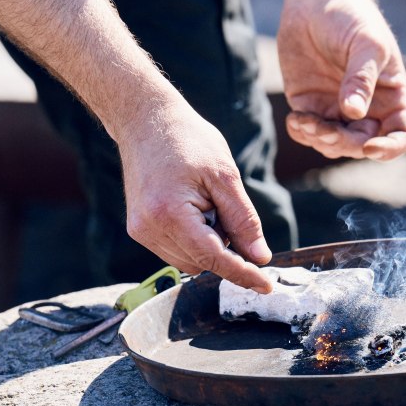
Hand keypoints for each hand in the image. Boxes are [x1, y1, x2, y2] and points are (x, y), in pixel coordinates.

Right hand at [114, 94, 274, 293]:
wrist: (145, 119)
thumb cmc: (188, 139)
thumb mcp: (225, 176)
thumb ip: (243, 221)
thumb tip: (260, 258)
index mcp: (170, 213)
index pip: (214, 258)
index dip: (243, 274)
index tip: (266, 286)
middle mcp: (149, 228)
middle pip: (203, 262)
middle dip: (224, 247)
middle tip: (224, 207)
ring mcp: (140, 230)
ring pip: (190, 261)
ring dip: (209, 244)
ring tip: (205, 203)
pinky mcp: (138, 229)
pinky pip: (176, 250)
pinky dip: (194, 239)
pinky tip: (193, 208)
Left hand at [277, 0, 405, 160]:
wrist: (316, 1)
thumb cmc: (352, 17)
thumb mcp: (365, 43)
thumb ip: (361, 78)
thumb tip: (354, 112)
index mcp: (391, 96)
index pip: (401, 135)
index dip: (389, 149)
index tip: (369, 147)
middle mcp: (368, 109)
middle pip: (362, 145)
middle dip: (343, 143)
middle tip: (321, 128)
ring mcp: (339, 110)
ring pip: (334, 145)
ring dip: (319, 140)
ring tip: (302, 119)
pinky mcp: (312, 106)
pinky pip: (309, 133)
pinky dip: (301, 133)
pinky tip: (294, 119)